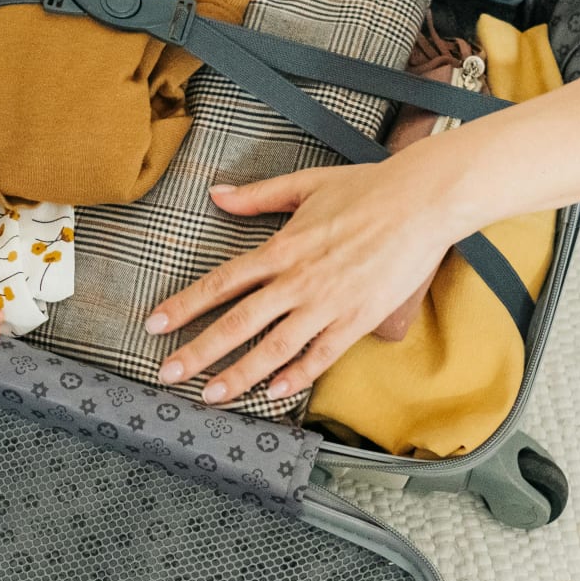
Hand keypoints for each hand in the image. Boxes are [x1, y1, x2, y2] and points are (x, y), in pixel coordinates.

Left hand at [146, 141, 473, 403]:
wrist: (423, 201)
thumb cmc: (367, 188)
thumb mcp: (305, 185)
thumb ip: (257, 196)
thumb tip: (216, 194)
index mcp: (281, 248)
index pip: (221, 282)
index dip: (185, 305)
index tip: (155, 325)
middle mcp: (298, 281)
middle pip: (237, 323)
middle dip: (198, 352)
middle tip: (167, 375)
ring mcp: (328, 304)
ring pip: (274, 348)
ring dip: (239, 375)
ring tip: (211, 395)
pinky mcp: (358, 319)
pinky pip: (322, 355)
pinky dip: (296, 376)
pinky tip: (274, 393)